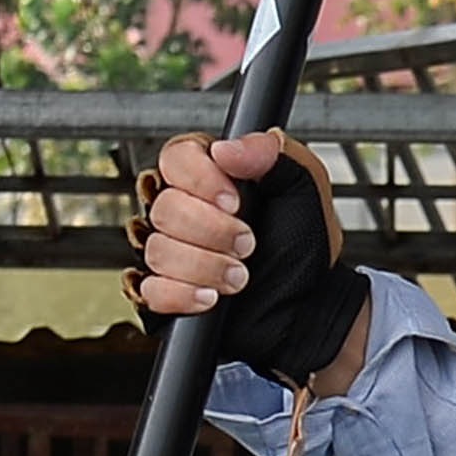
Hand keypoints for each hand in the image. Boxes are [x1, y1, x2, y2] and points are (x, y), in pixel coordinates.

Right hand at [129, 133, 370, 388]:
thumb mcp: (305, 189)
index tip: (235, 202)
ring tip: (240, 276)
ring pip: (156, 249)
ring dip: (204, 266)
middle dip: (211, 231)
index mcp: (212, 175)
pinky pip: (149, 289)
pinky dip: (183, 295)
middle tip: (248, 244)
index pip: (177, 157)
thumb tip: (227, 149)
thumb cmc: (304, 248)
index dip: (201, 179)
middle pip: (162, 206)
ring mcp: (170, 251)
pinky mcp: (164, 292)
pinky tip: (213, 297)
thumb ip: (273, 155)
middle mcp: (184, 209)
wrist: (307, 307)